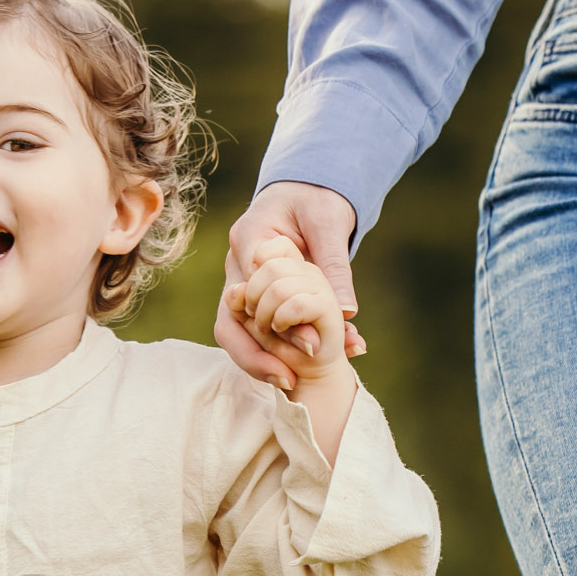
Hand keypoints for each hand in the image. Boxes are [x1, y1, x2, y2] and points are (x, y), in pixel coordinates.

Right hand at [215, 180, 363, 391]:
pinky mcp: (254, 298)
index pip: (252, 288)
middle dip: (254, 355)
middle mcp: (237, 265)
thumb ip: (334, 265)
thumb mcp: (330, 223)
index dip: (275, 322)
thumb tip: (347, 311)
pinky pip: (256, 330)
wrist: (307, 193)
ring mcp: (241, 284)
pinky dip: (276, 351)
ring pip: (235, 331)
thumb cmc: (316, 198)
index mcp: (249, 238)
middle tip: (288, 379)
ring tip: (291, 382)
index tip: (310, 346)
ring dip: (260, 360)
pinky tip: (302, 369)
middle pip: (229, 319)